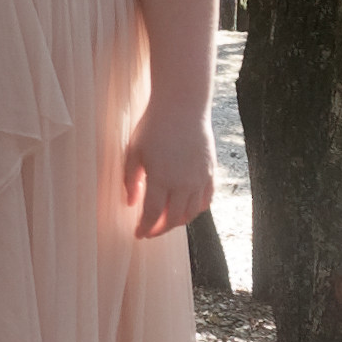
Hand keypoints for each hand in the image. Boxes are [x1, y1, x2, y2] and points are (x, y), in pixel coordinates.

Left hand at [122, 98, 215, 238]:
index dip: (145, 228)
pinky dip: (195, 210)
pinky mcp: (211, 173)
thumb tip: (131, 204)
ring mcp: (200, 179)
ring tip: (166, 221)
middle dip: (160, 229)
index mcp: (161, 179)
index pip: (152, 214)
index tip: (138, 235)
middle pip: (173, 218)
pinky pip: (206, 200)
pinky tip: (186, 209)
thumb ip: (130, 180)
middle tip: (150, 231)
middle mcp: (183, 183)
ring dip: (177, 222)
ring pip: (191, 213)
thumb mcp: (133, 151)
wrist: (182, 107)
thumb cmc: (153, 126)